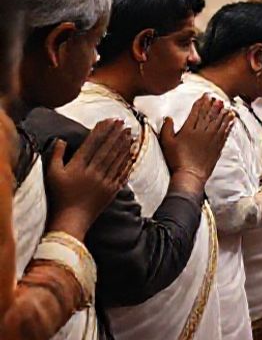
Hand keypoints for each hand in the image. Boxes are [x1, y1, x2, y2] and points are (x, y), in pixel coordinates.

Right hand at [45, 119, 134, 239]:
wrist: (71, 219)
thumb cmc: (59, 196)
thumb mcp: (52, 174)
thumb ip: (56, 155)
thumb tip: (62, 139)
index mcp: (78, 167)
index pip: (93, 144)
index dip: (102, 131)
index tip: (110, 120)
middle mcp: (93, 172)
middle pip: (107, 149)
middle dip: (116, 134)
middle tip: (124, 122)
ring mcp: (104, 182)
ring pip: (117, 159)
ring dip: (124, 145)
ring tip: (130, 133)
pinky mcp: (112, 190)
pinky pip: (122, 173)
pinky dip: (127, 162)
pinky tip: (132, 153)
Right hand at [160, 95, 234, 189]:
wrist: (190, 175)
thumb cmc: (176, 160)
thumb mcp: (166, 143)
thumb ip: (166, 129)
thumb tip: (168, 117)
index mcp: (188, 130)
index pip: (196, 112)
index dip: (201, 103)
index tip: (205, 96)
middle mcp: (201, 132)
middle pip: (209, 115)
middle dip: (213, 105)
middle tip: (217, 97)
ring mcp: (211, 139)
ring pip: (219, 122)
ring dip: (223, 113)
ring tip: (226, 105)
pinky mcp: (218, 147)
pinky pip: (225, 133)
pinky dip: (228, 125)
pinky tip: (231, 119)